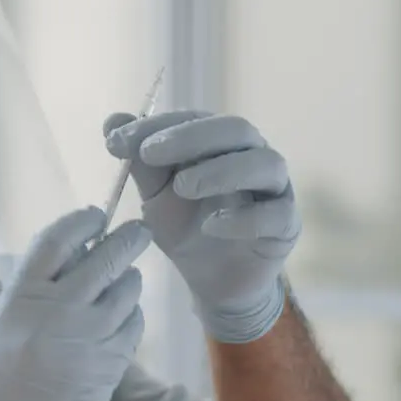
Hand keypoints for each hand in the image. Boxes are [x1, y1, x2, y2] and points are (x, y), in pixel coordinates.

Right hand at [0, 207, 150, 400]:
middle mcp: (58, 312)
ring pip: (127, 292)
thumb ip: (28, 297)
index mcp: (21, 299)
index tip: (96, 215)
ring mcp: (88, 341)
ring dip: (130, 281)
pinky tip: (123, 320)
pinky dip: (132, 318)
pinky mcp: (108, 370)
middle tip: (138, 231)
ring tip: (125, 281)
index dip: (82, 220)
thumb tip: (64, 268)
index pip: (58, 240)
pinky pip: (133, 328)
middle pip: (105, 257)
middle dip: (128, 239)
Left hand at [104, 111, 299, 342]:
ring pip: (264, 164)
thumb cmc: (186, 229)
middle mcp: (253, 155)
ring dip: (220, 171)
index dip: (156, 125)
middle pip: (235, 129)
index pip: (194, 118)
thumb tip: (113, 120)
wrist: (213, 282)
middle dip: (190, 137)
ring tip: (182, 187)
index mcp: (221, 142)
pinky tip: (212, 226)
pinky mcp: (286, 225)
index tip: (116, 142)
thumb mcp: (156, 196)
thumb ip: (141, 163)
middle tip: (150, 153)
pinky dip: (243, 218)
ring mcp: (275, 189)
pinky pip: (275, 214)